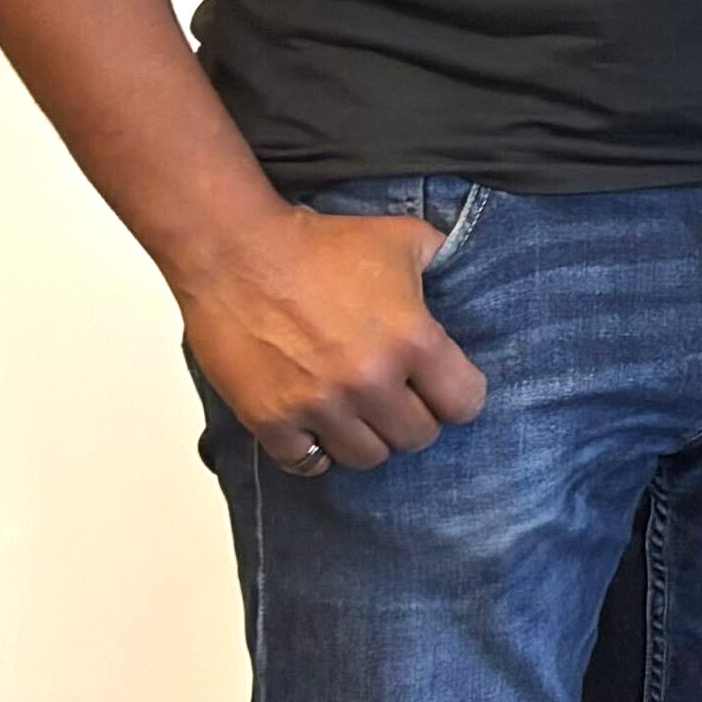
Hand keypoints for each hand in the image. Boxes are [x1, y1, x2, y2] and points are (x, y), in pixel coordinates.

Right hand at [175, 201, 487, 475]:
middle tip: (399, 398)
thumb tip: (466, 276)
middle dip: (415, 417)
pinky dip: (314, 451)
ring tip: (360, 414)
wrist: (236, 252)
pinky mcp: (270, 419)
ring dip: (368, 437)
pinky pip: (306, 462)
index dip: (459, 396)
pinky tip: (317, 429)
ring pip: (366, 457)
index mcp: (412, 341)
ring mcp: (318, 406)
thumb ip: (445, 262)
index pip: (463, 403)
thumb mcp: (405, 239)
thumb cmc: (320, 244)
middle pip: (417, 437)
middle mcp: (369, 382)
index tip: (444, 387)